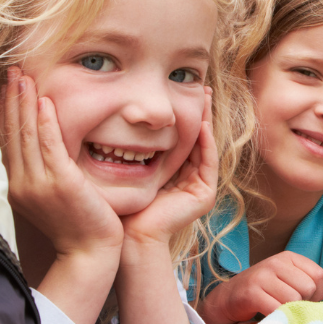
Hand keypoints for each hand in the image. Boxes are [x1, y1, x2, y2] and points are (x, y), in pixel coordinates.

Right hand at [0, 68, 122, 259]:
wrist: (90, 252)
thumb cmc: (79, 223)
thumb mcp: (55, 194)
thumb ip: (46, 171)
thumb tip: (45, 146)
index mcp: (18, 185)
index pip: (9, 141)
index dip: (8, 112)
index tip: (10, 87)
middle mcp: (22, 183)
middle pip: (12, 133)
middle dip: (12, 100)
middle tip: (14, 71)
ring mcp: (39, 184)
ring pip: (26, 135)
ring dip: (24, 103)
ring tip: (24, 77)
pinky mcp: (60, 183)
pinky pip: (49, 147)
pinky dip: (44, 123)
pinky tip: (43, 102)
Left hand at [121, 88, 217, 247]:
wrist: (129, 236)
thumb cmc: (121, 206)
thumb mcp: (126, 169)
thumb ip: (128, 149)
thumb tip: (114, 120)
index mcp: (172, 176)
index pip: (180, 140)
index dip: (183, 116)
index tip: (180, 90)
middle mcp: (189, 181)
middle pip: (197, 140)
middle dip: (199, 113)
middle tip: (200, 87)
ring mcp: (199, 188)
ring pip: (205, 146)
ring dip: (206, 121)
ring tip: (205, 97)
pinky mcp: (204, 194)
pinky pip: (208, 161)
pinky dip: (207, 141)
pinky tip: (202, 123)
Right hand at [197, 251, 322, 323]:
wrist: (227, 299)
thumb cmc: (263, 292)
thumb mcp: (286, 280)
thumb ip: (305, 284)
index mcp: (288, 257)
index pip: (319, 275)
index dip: (317, 293)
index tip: (304, 301)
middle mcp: (276, 262)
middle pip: (308, 287)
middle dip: (303, 303)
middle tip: (290, 308)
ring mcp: (262, 276)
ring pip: (294, 298)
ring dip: (289, 311)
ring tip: (279, 311)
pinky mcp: (251, 292)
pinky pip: (276, 308)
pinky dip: (277, 317)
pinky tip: (270, 316)